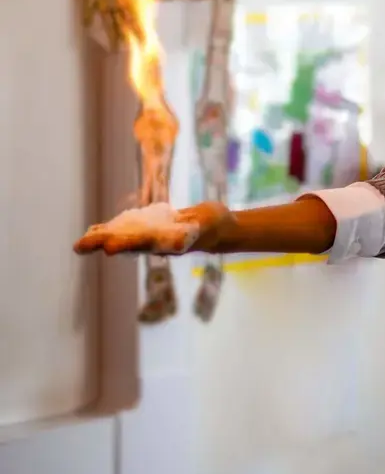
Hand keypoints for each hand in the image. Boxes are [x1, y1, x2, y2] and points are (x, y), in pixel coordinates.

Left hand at [74, 201, 230, 255]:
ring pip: (122, 237)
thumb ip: (192, 234)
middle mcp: (153, 243)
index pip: (140, 244)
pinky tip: (97, 230)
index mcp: (164, 243)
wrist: (216, 228)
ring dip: (101, 240)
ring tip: (80, 244)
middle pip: (124, 243)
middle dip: (103, 244)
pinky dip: (111, 230)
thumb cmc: (213, 226)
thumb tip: (179, 244)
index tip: (107, 247)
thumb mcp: (204, 227)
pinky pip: (128, 229)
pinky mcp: (150, 226)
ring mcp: (150, 235)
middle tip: (79, 246)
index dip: (123, 244)